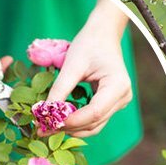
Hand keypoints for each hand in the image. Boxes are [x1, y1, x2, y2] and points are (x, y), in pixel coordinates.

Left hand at [45, 0, 131, 136]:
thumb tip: (44, 112)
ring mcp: (119, 102)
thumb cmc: (89, 44)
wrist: (102, 35)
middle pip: (94, 122)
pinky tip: (59, 120)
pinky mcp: (111, 103)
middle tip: (42, 128)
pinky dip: (77, 122)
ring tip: (48, 126)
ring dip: (71, 128)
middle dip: (68, 127)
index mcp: (117, 85)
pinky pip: (94, 119)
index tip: (48, 122)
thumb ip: (60, 89)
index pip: (94, 113)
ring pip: (94, 125)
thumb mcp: (72, 65)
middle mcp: (122, 97)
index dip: (71, 121)